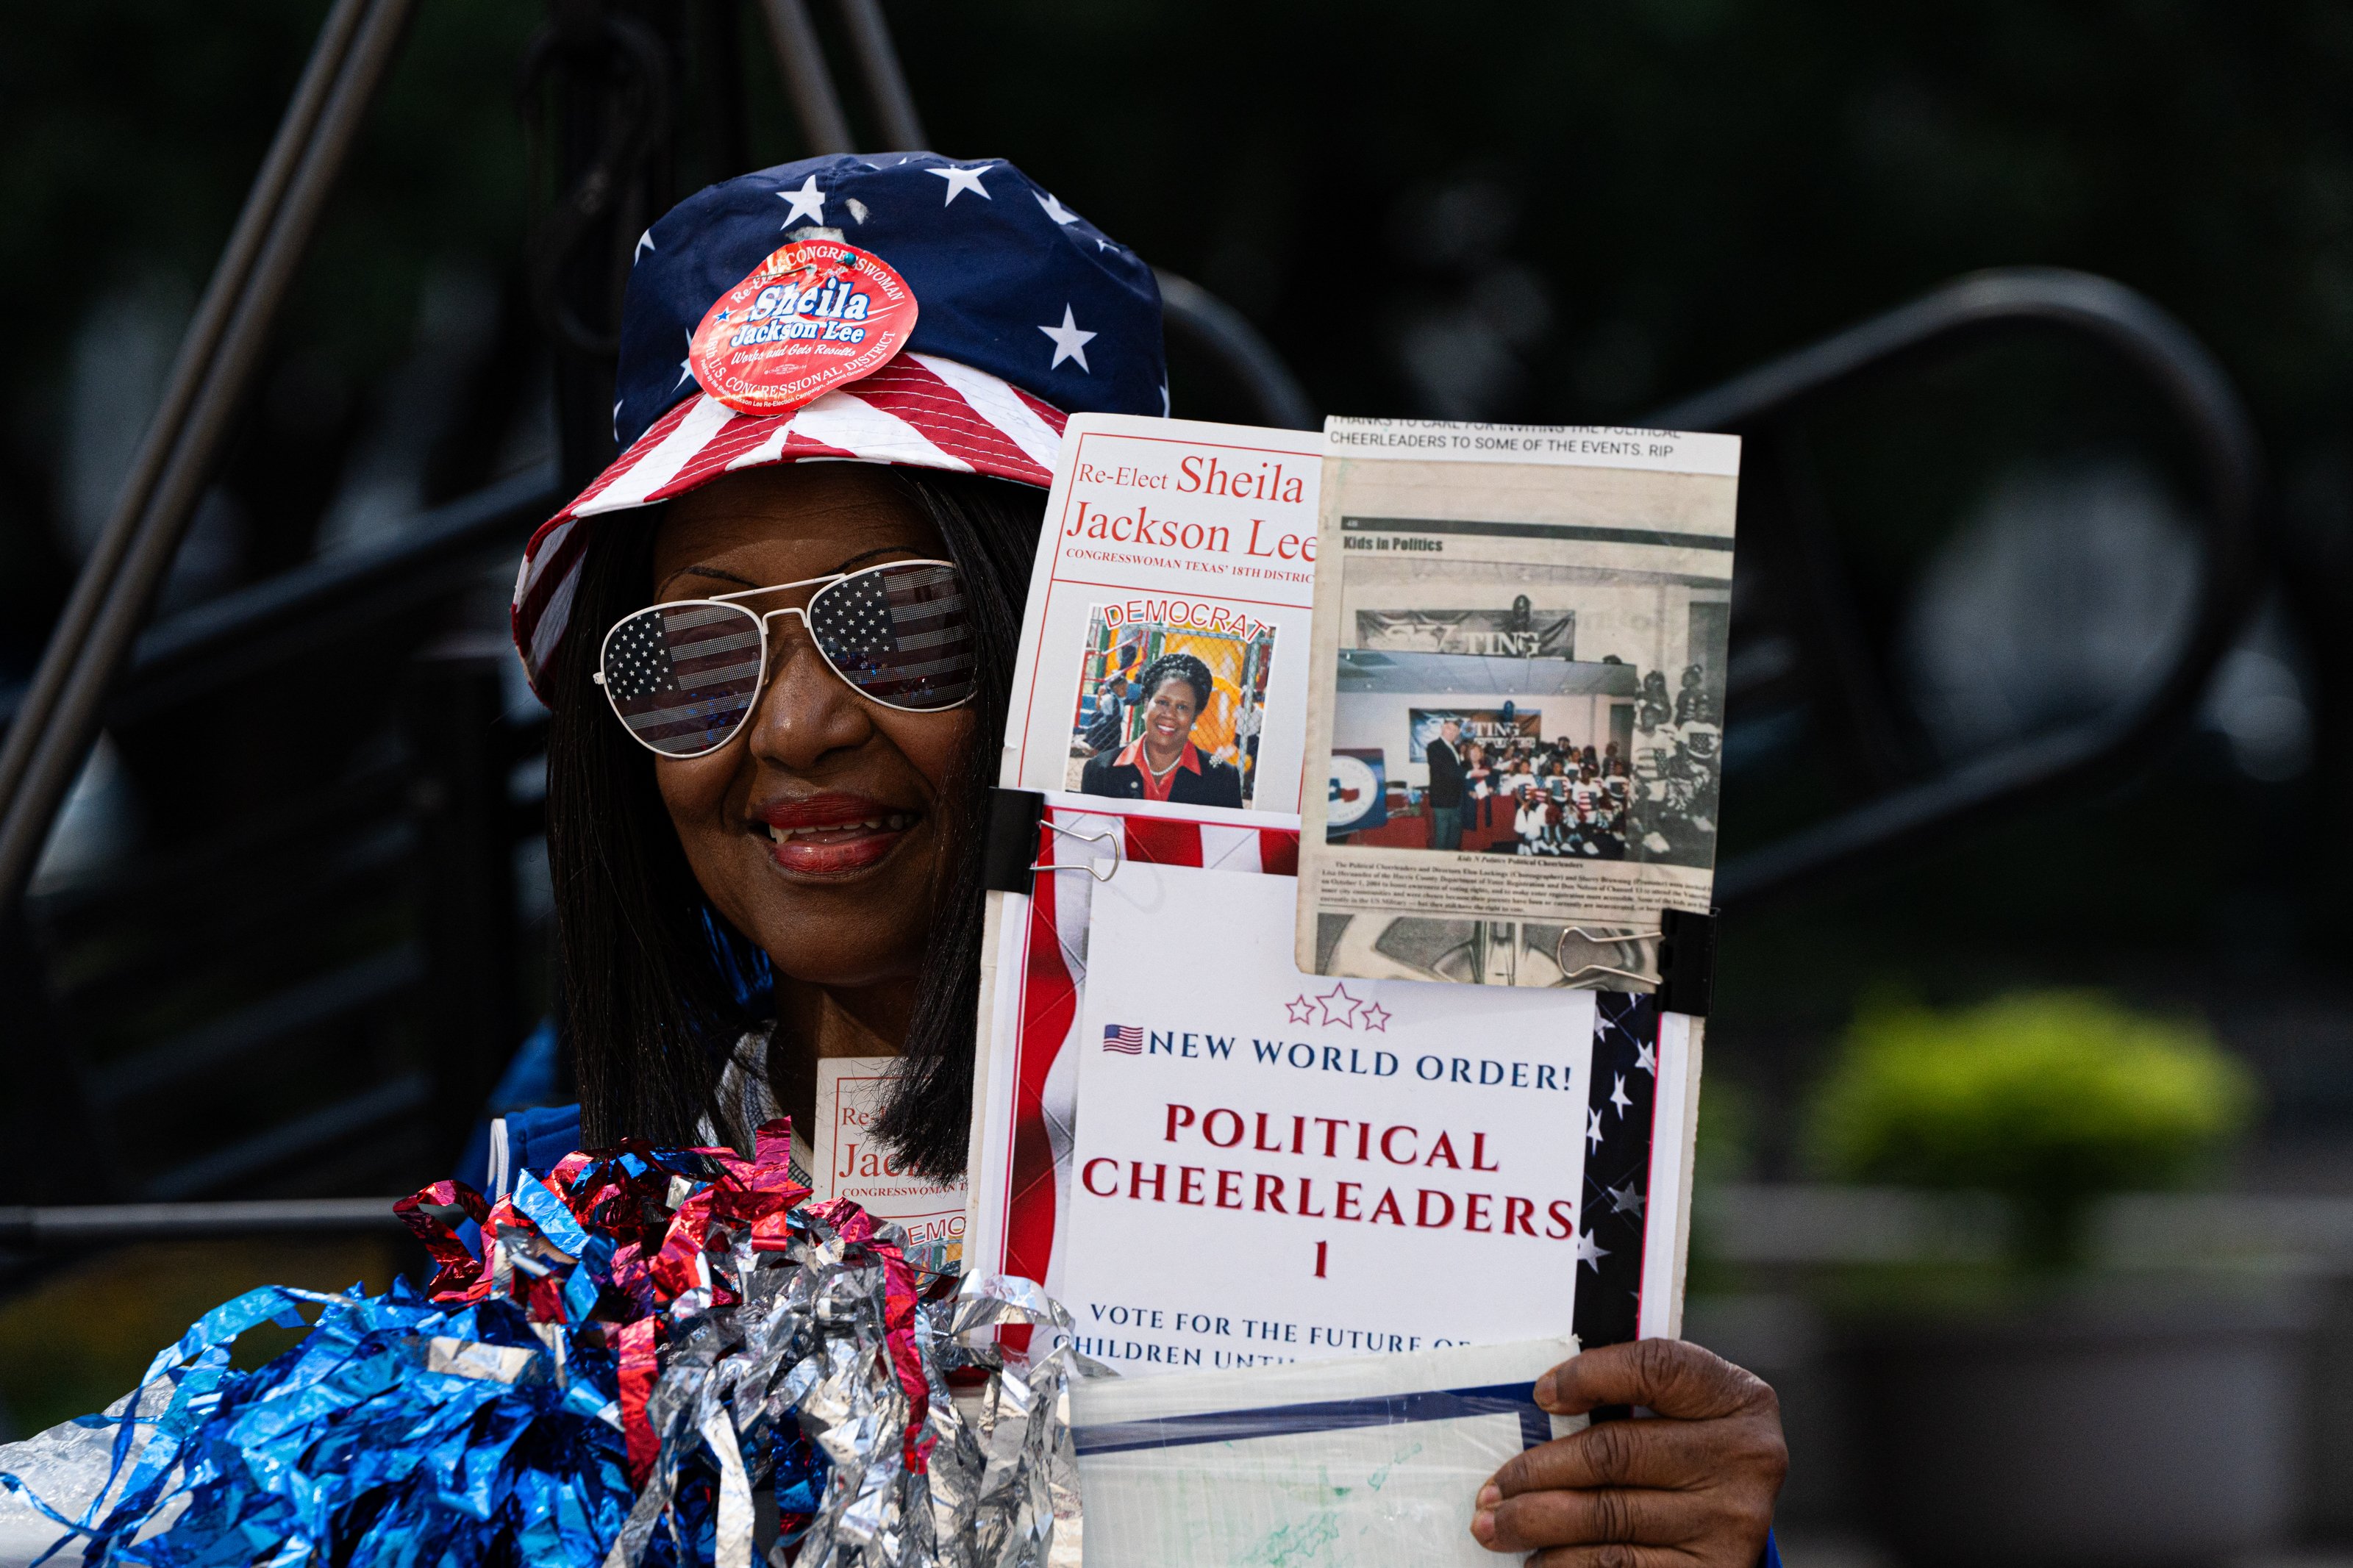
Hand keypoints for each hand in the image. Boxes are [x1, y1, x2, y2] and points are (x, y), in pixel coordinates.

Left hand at [1470, 1338, 1786, 1567]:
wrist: (1737, 1518)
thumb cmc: (1688, 1448)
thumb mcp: (1682, 1410)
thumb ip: (1629, 1396)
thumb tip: (1541, 1403)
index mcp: (1737, 1398)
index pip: (1656, 1368)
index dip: (1591, 1375)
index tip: (1540, 1395)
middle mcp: (1745, 1457)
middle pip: (1615, 1453)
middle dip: (1538, 1471)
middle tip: (1491, 1488)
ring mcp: (1731, 1520)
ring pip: (1608, 1517)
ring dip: (1537, 1522)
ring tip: (1494, 1524)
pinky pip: (1619, 1565)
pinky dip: (1566, 1563)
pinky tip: (1538, 1560)